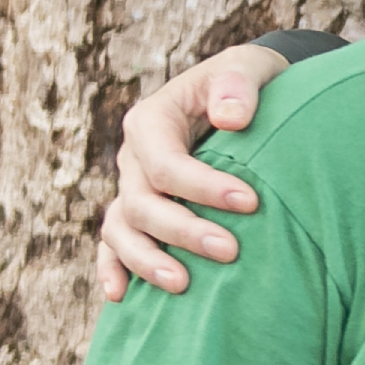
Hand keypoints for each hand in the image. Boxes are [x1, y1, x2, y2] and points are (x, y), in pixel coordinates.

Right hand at [92, 44, 297, 301]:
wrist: (246, 97)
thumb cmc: (248, 83)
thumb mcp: (248, 67)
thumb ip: (239, 86)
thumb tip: (231, 117)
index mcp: (151, 120)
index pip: (165, 161)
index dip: (202, 186)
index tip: (251, 202)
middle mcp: (134, 158)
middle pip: (142, 202)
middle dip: (183, 230)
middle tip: (231, 251)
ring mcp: (132, 188)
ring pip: (121, 229)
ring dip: (146, 260)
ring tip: (183, 286)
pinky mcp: (140, 212)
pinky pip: (113, 244)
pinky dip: (113, 268)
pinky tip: (121, 296)